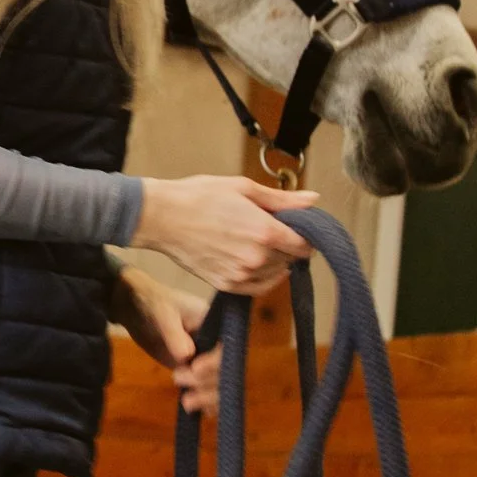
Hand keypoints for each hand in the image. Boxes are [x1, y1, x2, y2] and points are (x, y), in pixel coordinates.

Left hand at [114, 269, 221, 417]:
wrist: (140, 311)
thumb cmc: (155, 304)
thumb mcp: (163, 314)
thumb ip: (174, 334)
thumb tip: (187, 357)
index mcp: (218, 325)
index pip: (228, 348)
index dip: (216, 362)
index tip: (196, 368)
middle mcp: (218, 344)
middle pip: (226, 371)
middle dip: (207, 382)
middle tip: (178, 377)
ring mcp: (208, 360)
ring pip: (220, 385)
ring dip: (207, 397)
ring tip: (187, 402)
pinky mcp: (197, 372)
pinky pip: (208, 390)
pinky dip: (206, 403)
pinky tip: (198, 410)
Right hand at [132, 175, 317, 295]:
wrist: (162, 218)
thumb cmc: (200, 197)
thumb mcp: (244, 188)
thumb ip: (283, 200)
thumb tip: (314, 200)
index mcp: (266, 231)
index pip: (305, 244)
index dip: (305, 236)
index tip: (295, 228)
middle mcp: (257, 257)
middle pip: (291, 259)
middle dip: (288, 246)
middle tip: (270, 230)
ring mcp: (242, 274)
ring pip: (276, 274)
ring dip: (274, 261)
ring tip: (255, 242)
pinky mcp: (227, 285)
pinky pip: (259, 287)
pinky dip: (262, 276)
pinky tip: (252, 261)